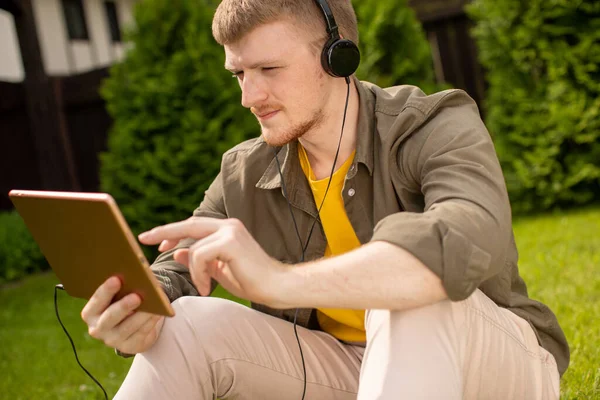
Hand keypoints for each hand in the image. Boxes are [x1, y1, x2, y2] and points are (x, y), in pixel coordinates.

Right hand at [81, 276, 164, 354]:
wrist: (130, 328)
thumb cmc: (122, 304)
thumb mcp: (117, 297)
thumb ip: (121, 288)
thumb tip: (136, 277)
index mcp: (90, 313)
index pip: (96, 301)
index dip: (106, 290)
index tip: (116, 279)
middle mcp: (97, 329)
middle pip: (110, 318)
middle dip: (123, 306)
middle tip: (137, 296)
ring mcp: (112, 340)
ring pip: (128, 327)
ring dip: (141, 315)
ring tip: (153, 305)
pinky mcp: (128, 347)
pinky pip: (140, 334)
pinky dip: (150, 322)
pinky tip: (158, 313)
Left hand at [139, 217, 287, 307]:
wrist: (276, 286)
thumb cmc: (251, 280)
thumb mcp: (218, 270)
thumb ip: (199, 260)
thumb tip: (178, 253)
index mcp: (226, 229)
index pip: (193, 225)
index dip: (172, 232)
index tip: (154, 241)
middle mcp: (228, 225)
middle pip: (188, 224)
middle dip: (164, 232)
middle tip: (144, 239)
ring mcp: (230, 231)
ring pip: (194, 247)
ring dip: (193, 271)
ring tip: (204, 286)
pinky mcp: (231, 242)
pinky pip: (200, 256)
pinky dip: (199, 274)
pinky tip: (208, 286)